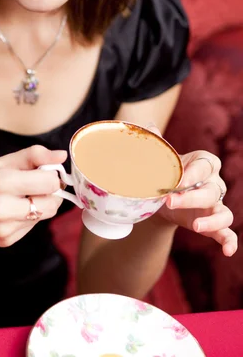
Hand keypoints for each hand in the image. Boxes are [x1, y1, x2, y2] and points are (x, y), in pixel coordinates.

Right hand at [0, 145, 66, 247]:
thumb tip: (61, 156)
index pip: (49, 182)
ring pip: (44, 215)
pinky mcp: (5, 241)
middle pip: (52, 203)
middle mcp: (2, 208)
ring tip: (20, 196)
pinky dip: (28, 216)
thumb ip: (33, 156)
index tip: (43, 171)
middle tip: (35, 184)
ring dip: (40, 204)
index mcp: (0, 182)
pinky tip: (11, 209)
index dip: (51, 175)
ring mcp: (3, 228)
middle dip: (49, 191)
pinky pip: (32, 226)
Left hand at [146, 125, 236, 256]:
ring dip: (212, 220)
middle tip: (169, 201)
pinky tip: (227, 251)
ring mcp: (216, 204)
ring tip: (195, 227)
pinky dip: (230, 241)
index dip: (193, 173)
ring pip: (224, 212)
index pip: (206, 165)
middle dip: (191, 197)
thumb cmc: (164, 172)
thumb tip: (149, 127)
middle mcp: (214, 183)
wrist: (160, 197)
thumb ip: (156, 144)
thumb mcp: (160, 159)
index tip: (176, 181)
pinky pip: (227, 232)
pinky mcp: (213, 224)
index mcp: (204, 163)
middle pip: (212, 190)